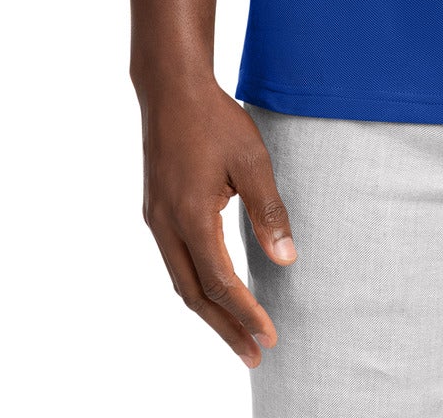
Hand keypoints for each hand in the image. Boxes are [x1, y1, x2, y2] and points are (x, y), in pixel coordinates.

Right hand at [136, 77, 296, 367]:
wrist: (170, 88)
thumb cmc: (215, 119)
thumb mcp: (252, 161)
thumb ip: (269, 211)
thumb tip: (286, 260)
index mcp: (191, 216)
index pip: (220, 282)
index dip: (245, 313)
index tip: (269, 335)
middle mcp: (166, 225)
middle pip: (195, 294)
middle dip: (225, 328)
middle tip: (255, 354)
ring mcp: (156, 220)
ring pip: (182, 281)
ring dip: (210, 311)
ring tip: (238, 334)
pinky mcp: (156, 211)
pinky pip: (176, 262)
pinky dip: (197, 286)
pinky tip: (216, 292)